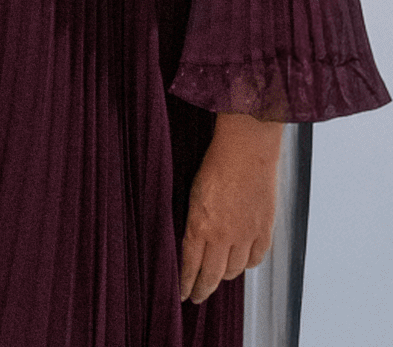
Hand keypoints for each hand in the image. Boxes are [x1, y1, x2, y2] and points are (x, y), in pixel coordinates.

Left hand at [179, 112, 282, 303]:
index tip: (182, 294)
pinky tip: (240, 261)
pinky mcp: (265, 230)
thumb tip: (191, 242)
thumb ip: (193, 222)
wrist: (246, 151)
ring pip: (234, 270)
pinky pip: (255, 259)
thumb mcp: (193, 195)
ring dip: (224, 275)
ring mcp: (246, 235)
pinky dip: (246, 263)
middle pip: (212, 275)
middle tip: (196, 296)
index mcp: (199, 226)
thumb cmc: (214, 165)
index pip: (190, 266)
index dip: (186, 283)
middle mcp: (223, 236)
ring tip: (216, 275)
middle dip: (202, 289)